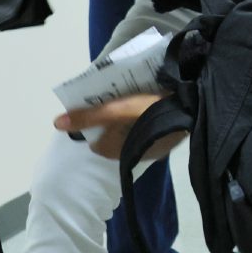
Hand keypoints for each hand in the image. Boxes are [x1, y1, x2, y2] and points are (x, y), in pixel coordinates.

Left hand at [54, 94, 185, 159]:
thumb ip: (90, 116)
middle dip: (111, 122)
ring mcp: (159, 148)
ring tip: (130, 98)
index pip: (98, 144)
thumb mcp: (117, 109)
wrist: (194, 105)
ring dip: (129, 119)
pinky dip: (146, 119)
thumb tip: (56, 123)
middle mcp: (140, 155)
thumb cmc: (152, 109)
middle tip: (113, 100)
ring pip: (134, 134)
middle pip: (116, 139)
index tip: (98, 108)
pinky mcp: (172, 138)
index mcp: (124, 151)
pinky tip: (150, 104)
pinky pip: (151, 130)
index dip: (95, 127)